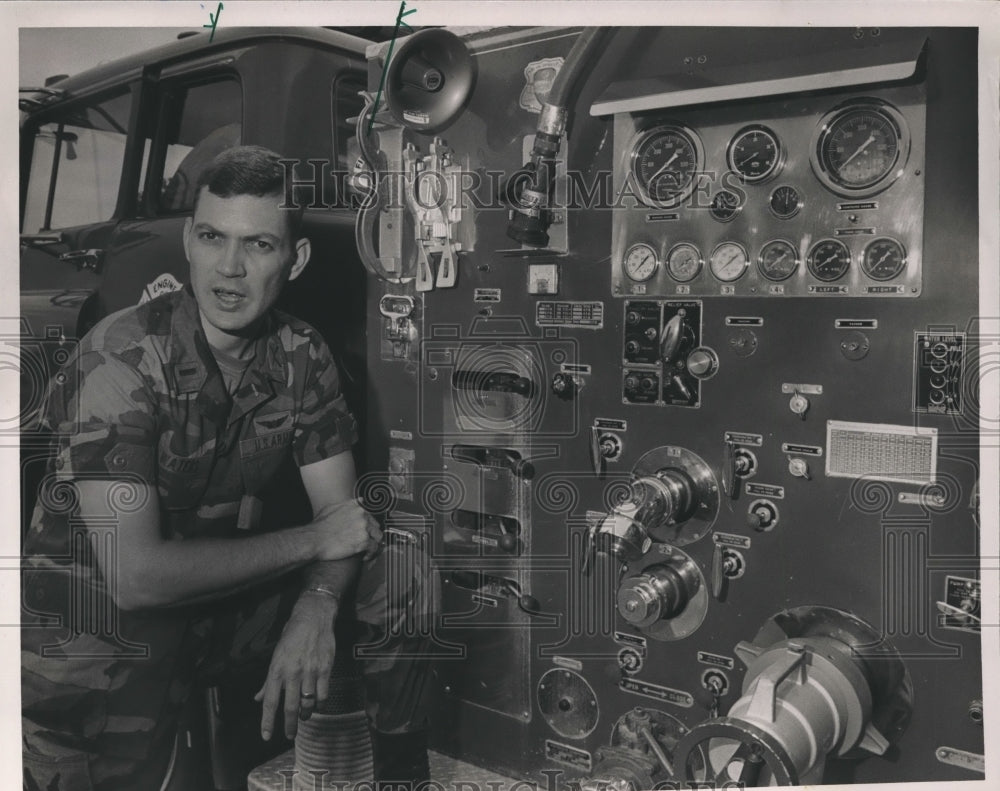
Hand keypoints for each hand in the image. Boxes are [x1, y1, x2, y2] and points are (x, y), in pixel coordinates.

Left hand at [255, 596, 335, 740]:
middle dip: (289, 725)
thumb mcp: (275, 656)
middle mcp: (292, 672)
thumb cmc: (292, 636)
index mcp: (276, 669)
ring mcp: (310, 671)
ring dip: (305, 714)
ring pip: (308, 703)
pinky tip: (318, 705)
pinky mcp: (325, 668)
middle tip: (289, 736)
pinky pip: (323, 694)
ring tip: (304, 717)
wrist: (313, 617)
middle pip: (289, 707)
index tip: (266, 736)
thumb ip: (268, 681)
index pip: (270, 701)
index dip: (267, 721)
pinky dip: (320, 703)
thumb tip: (258, 698)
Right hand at [313, 499, 381, 560]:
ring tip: (367, 550)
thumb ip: (346, 505)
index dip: (368, 525)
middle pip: (376, 526)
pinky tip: (364, 557)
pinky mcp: (364, 541)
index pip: (370, 514)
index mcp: (356, 506)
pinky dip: (371, 554)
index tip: (366, 531)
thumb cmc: (319, 526)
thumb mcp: (331, 508)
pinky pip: (374, 548)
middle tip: (366, 542)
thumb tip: (357, 501)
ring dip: (373, 544)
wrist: (314, 540)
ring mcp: (364, 528)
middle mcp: (362, 515)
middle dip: (371, 534)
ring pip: (378, 537)